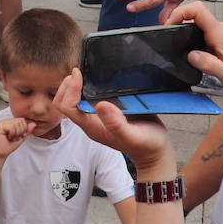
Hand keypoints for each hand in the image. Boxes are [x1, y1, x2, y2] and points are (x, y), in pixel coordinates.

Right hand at [0, 116, 40, 158]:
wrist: (1, 153)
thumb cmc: (9, 146)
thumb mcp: (21, 137)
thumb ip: (27, 130)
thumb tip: (34, 123)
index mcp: (10, 122)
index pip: (22, 120)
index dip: (24, 129)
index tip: (19, 136)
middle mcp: (6, 121)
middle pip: (20, 120)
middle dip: (21, 131)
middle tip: (15, 138)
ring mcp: (2, 123)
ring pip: (16, 124)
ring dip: (16, 134)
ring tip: (11, 138)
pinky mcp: (0, 126)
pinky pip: (12, 127)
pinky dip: (12, 134)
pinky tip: (8, 137)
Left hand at [53, 68, 178, 170]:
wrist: (156, 152)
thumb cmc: (146, 146)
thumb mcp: (133, 136)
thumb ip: (116, 124)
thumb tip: (100, 105)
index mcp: (93, 127)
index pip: (67, 107)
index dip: (70, 90)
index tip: (78, 74)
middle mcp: (92, 121)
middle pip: (66, 102)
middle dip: (68, 86)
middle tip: (78, 70)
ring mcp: (98, 117)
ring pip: (76, 99)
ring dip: (76, 85)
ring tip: (84, 71)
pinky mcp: (107, 111)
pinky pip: (90, 98)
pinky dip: (89, 87)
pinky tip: (98, 78)